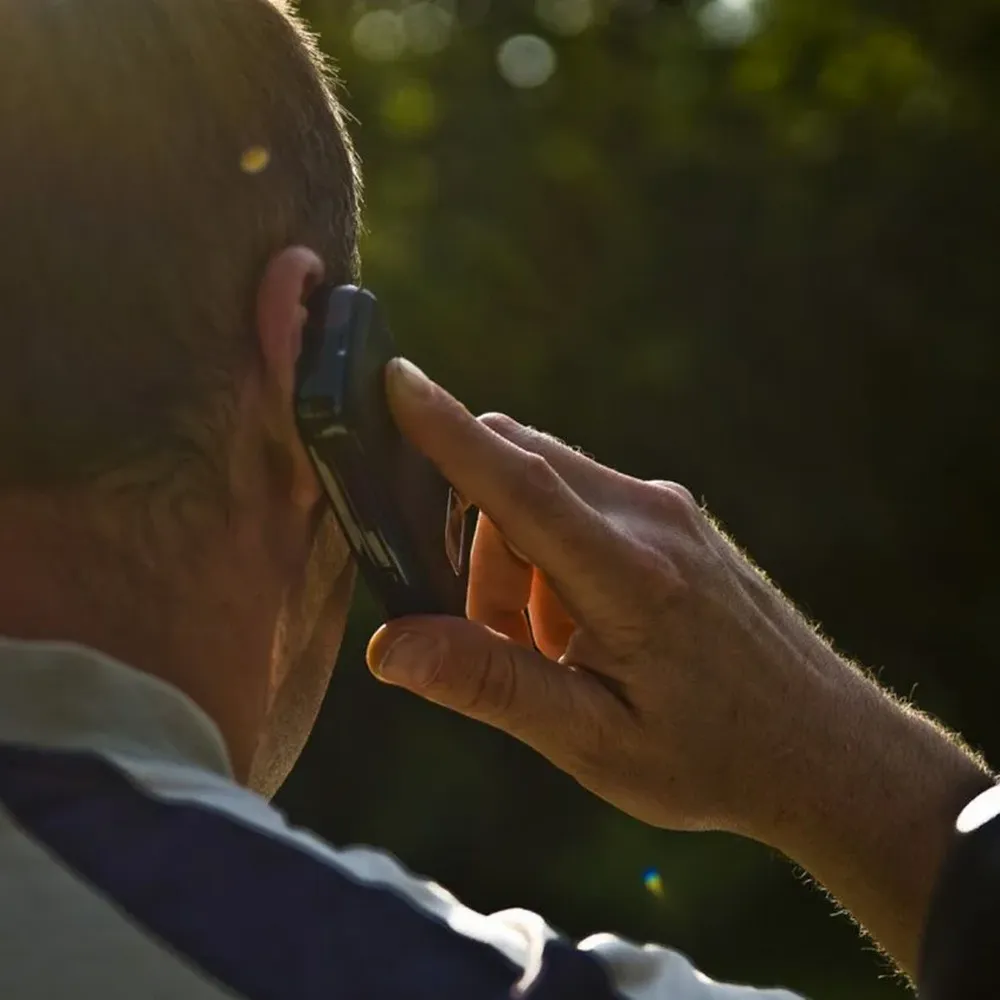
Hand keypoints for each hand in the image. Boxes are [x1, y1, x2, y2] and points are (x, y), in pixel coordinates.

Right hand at [366, 358, 992, 974]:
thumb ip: (491, 684)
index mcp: (631, 577)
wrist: (827, 748)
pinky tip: (586, 632)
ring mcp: (670, 511)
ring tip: (552, 651)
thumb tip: (390, 645)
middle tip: (497, 634)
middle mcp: (652, 519)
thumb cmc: (711, 756)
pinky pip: (583, 503)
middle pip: (520, 469)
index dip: (449, 431)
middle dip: (474, 539)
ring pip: (546, 488)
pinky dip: (552, 554)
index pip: (520, 483)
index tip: (395, 378)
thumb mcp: (594, 741)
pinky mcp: (676, 519)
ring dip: (515, 557)